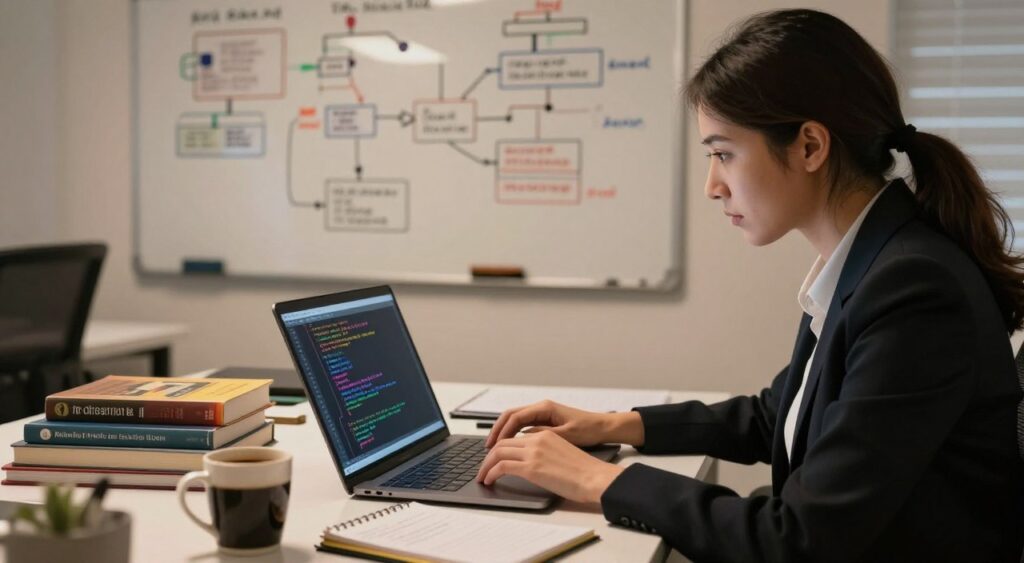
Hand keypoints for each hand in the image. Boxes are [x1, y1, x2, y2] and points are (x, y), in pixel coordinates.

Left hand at [475, 429, 623, 502]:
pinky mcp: (531, 467)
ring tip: (482, 477)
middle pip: (503, 443)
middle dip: (489, 456)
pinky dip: (490, 473)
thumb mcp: (563, 453)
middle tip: (483, 468)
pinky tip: (489, 480)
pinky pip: (501, 467)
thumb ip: (545, 452)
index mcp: (546, 434)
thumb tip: (533, 464)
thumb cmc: (585, 471)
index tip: (494, 458)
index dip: (501, 447)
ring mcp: (533, 452)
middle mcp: (537, 439)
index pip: (515, 437)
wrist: (595, 478)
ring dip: (486, 465)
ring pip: (498, 453)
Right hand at [485, 400, 642, 448]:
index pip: (514, 418)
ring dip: (503, 433)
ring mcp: (543, 414)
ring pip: (515, 421)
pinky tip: (510, 447)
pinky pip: (524, 426)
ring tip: (494, 449)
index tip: (492, 446)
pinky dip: (513, 434)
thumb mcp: (565, 435)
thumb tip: (521, 439)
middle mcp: (541, 408)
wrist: (604, 427)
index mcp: (544, 408)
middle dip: (497, 431)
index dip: (501, 432)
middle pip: (510, 416)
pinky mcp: (546, 421)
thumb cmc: (588, 430)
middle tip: (487, 447)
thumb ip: (542, 435)